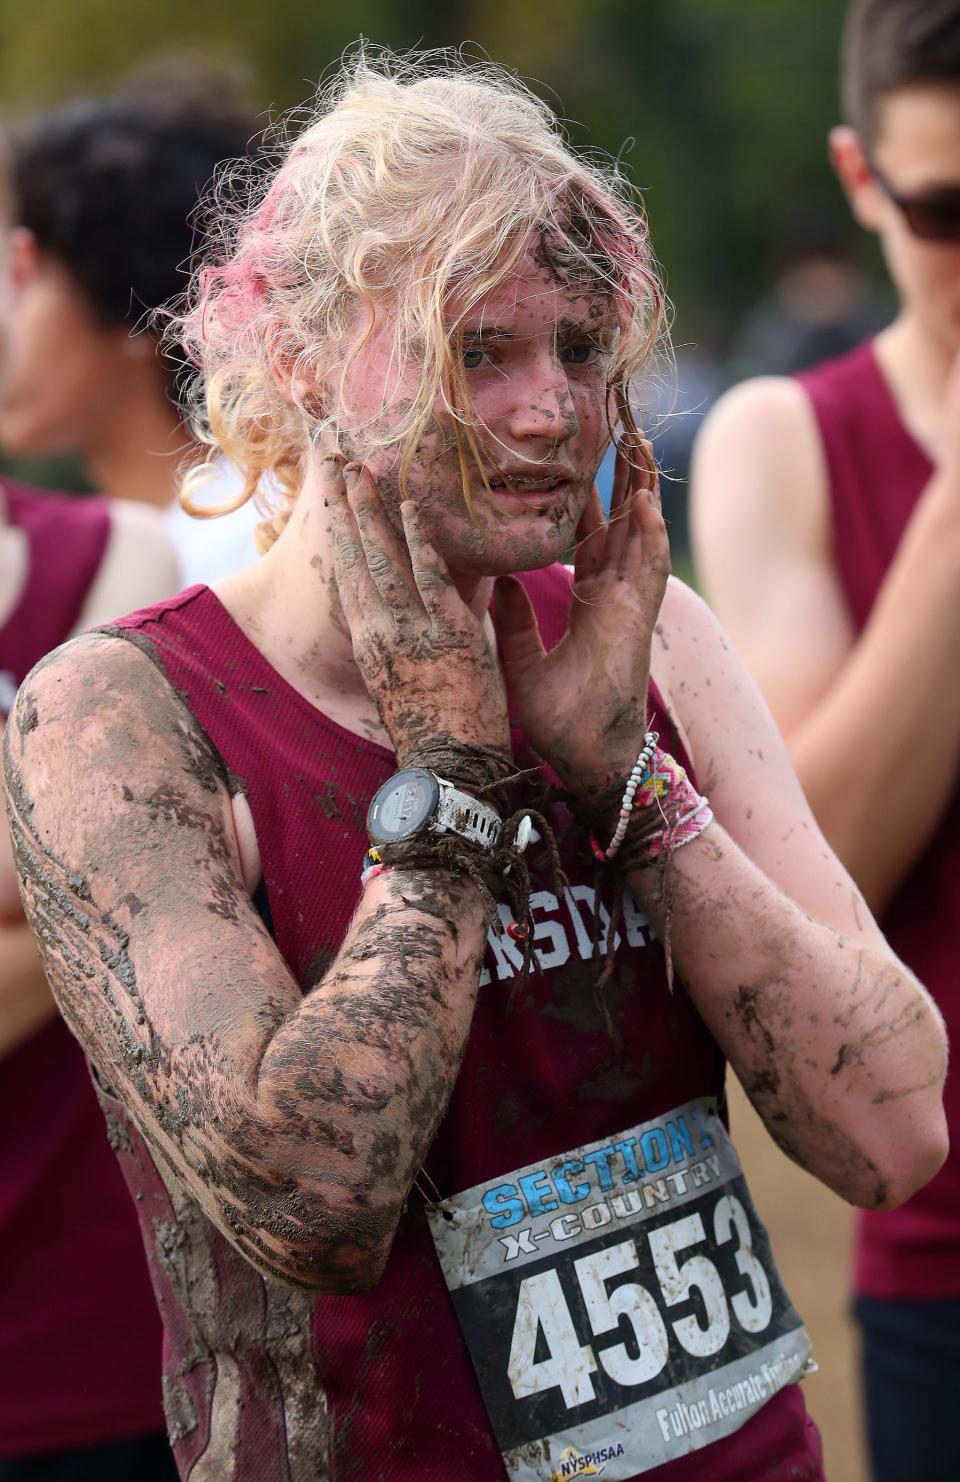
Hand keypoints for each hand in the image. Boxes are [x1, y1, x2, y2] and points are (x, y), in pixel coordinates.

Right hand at [328, 460, 510, 768]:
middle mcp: (380, 631)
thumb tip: (417, 613)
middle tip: (338, 464)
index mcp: (368, 643)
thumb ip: (406, 642)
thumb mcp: (404, 682)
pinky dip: (418, 539)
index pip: (347, 577)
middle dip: (346, 509)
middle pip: (357, 558)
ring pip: (384, 559)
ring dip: (373, 511)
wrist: (451, 765)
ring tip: (362, 470)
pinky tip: (410, 507)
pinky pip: (430, 575)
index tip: (330, 501)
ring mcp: (412, 629)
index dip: (338, 536)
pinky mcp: (447, 632)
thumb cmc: (433, 731)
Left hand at [494, 437, 668, 795]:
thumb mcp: (524, 661)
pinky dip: (647, 536)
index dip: (586, 499)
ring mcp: (629, 607)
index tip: (579, 462)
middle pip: (620, 523)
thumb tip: (497, 581)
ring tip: (640, 442)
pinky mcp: (636, 623)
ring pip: (639, 534)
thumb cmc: (561, 719)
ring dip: (641, 488)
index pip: (588, 537)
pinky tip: (645, 502)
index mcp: (590, 602)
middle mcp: (613, 596)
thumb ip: (514, 619)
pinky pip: (645, 571)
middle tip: (620, 428)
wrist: (585, 758)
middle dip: (622, 476)